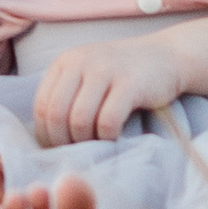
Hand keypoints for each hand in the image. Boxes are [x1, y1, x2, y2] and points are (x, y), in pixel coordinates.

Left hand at [32, 33, 186, 144]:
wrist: (166, 57)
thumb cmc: (123, 76)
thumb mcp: (88, 76)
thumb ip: (67, 96)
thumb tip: (46, 139)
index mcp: (66, 62)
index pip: (41, 105)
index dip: (46, 134)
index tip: (59, 149)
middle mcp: (81, 61)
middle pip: (56, 114)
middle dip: (63, 142)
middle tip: (78, 151)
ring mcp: (105, 70)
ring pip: (79, 119)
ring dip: (85, 141)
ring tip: (97, 144)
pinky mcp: (130, 83)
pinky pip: (108, 121)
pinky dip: (108, 137)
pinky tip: (115, 137)